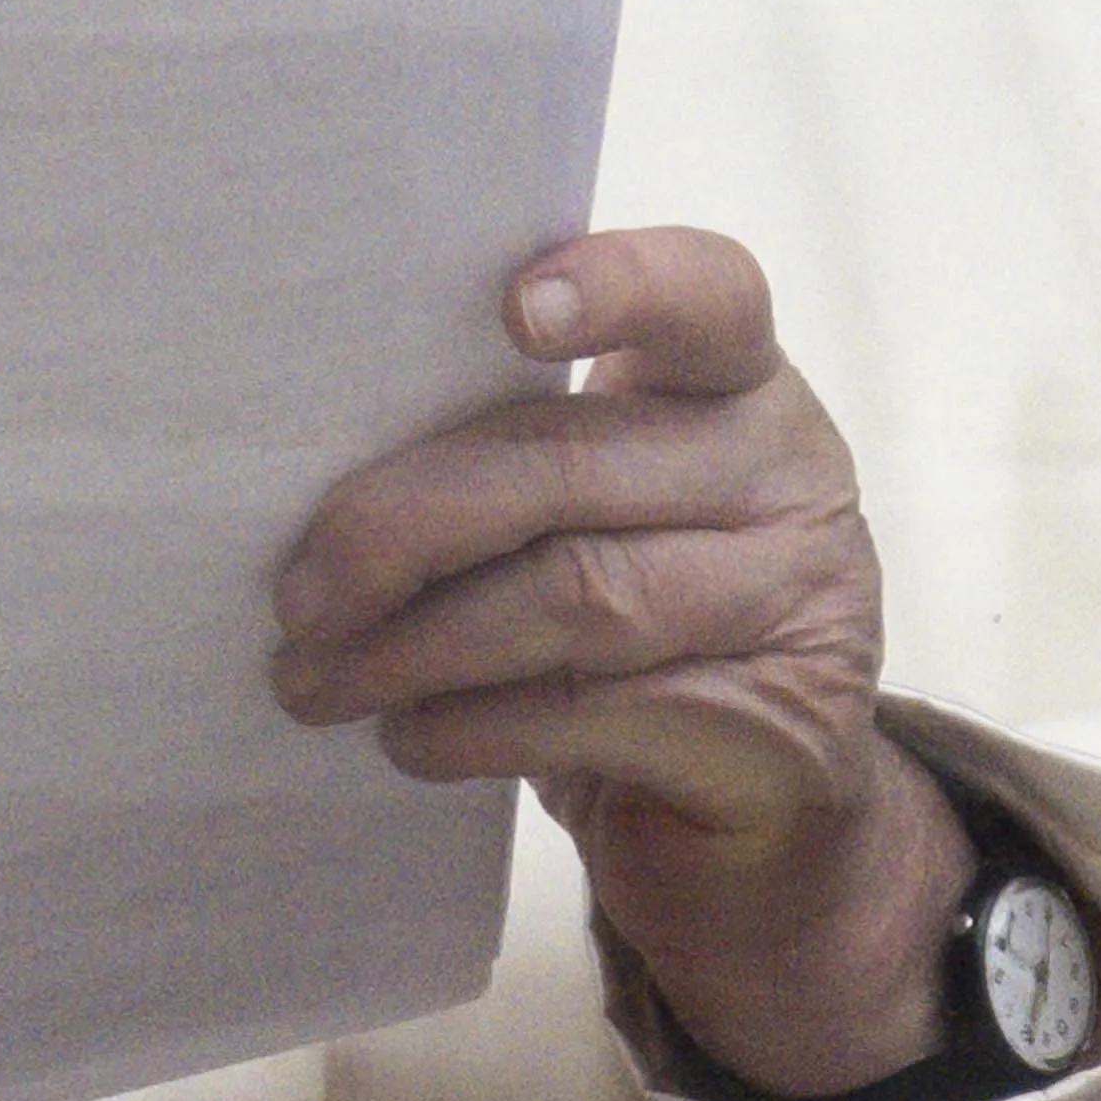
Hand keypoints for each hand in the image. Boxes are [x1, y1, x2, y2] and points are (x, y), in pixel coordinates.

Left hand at [272, 225, 973, 1097]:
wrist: (758, 812)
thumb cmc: (637, 628)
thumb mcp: (604, 513)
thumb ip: (517, 465)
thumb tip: (320, 481)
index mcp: (738, 383)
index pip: (706, 294)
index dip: (617, 287)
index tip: (514, 310)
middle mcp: (788, 473)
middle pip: (572, 465)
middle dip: (404, 527)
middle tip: (297, 595)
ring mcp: (803, 602)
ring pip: (575, 596)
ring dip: (414, 645)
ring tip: (315, 680)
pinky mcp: (779, 729)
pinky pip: (588, 713)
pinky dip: (469, 726)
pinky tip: (407, 734)